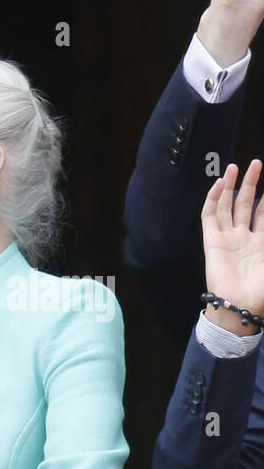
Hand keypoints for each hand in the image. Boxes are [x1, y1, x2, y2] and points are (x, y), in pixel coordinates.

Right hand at [203, 161, 263, 331]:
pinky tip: (219, 185)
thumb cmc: (263, 289)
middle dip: (251, 184)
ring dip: (231, 187)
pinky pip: (209, 217)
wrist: (241, 304)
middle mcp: (243, 237)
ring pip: (227, 207)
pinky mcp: (212, 242)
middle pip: (245, 204)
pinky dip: (213, 200)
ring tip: (234, 168)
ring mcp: (226, 239)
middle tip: (256, 164)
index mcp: (261, 242)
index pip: (263, 213)